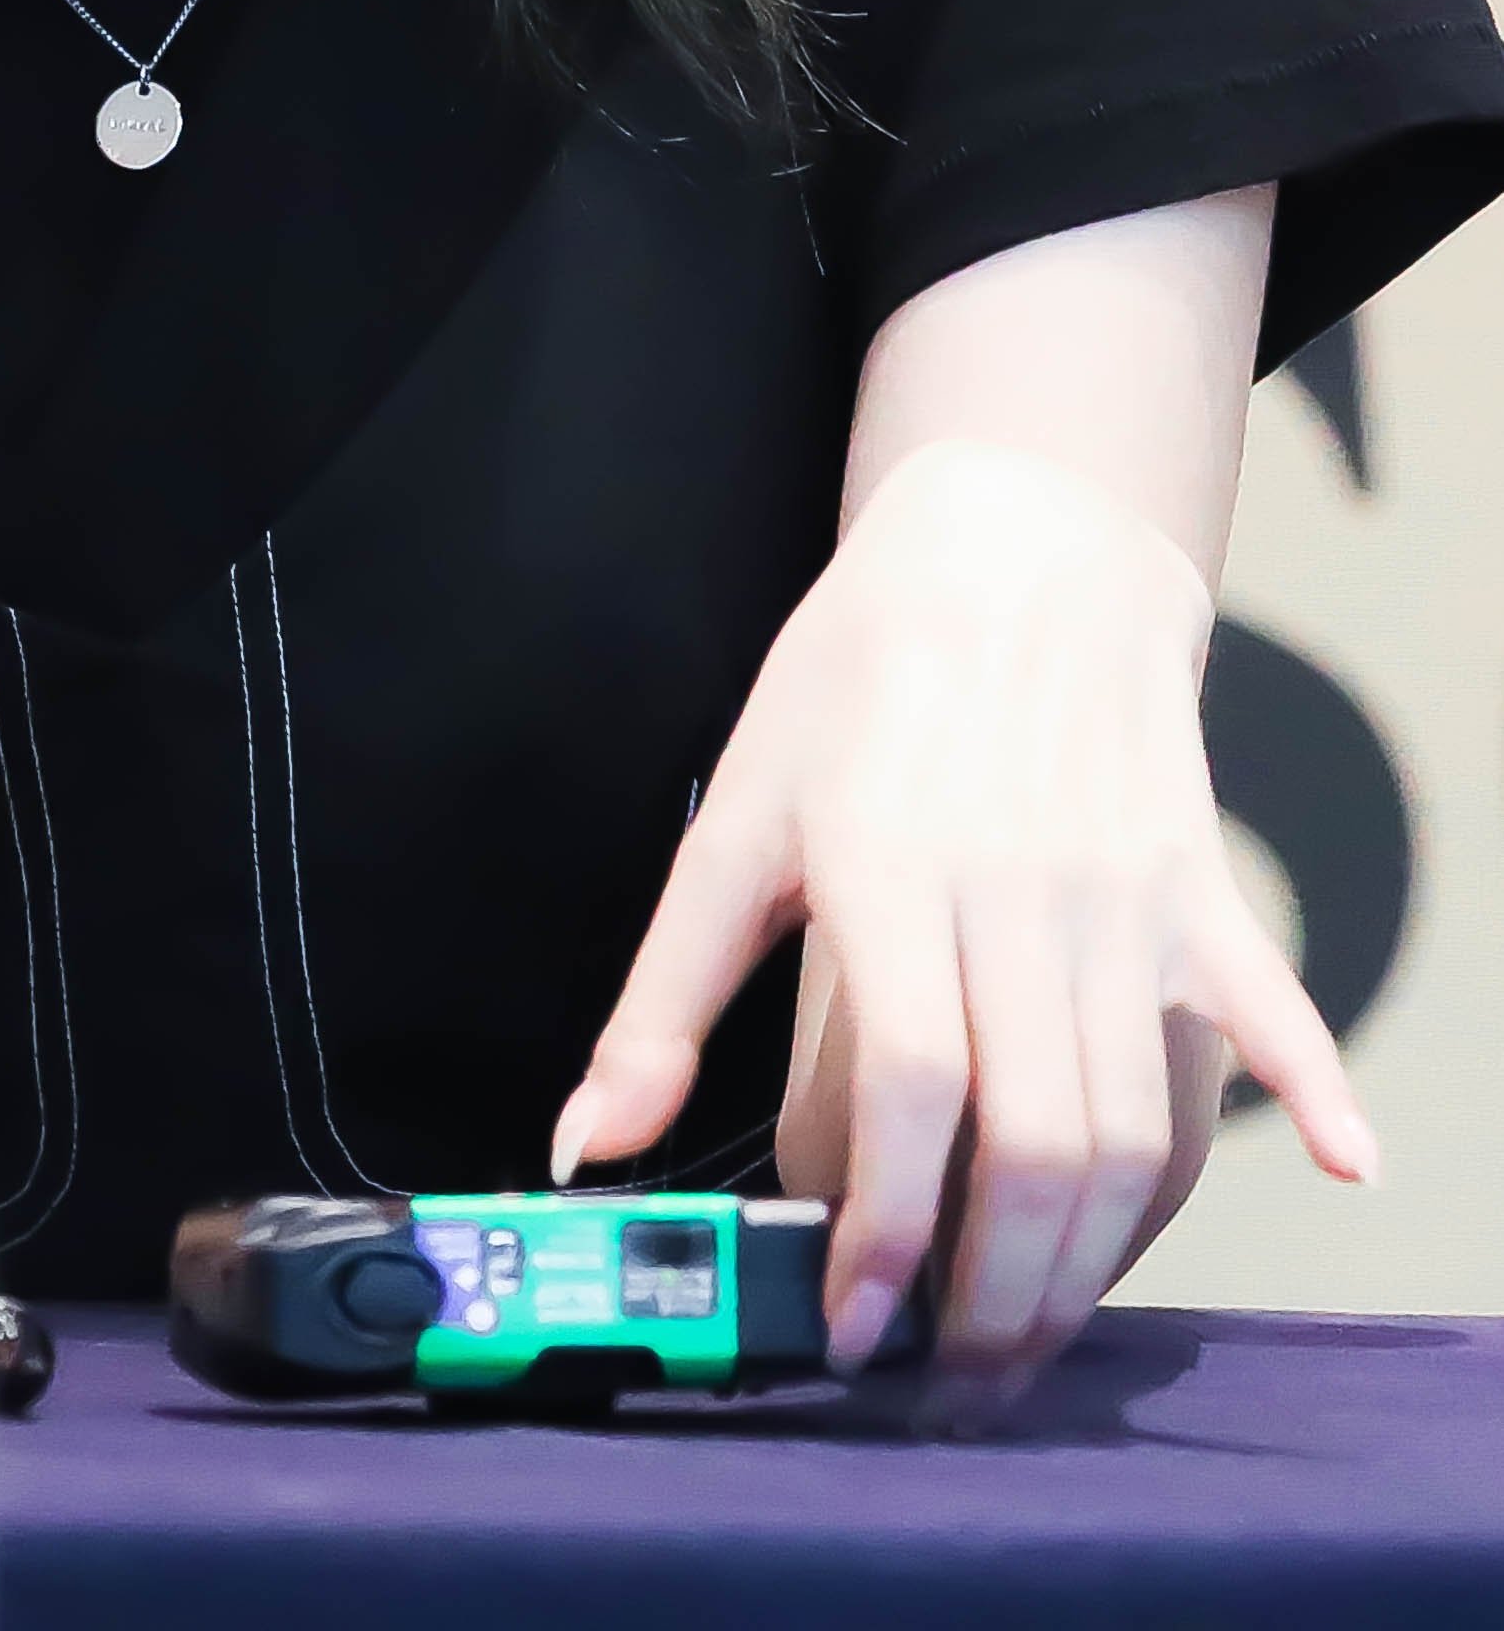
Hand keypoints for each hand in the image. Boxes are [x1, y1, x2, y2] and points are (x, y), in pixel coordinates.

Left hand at [548, 440, 1375, 1399]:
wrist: (1010, 544)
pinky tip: (1347, 1166)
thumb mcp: (735, 822)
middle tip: (949, 1383)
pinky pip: (1269, 1006)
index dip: (893, 1230)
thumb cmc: (855, 680)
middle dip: (999, 1296)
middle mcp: (1020, 887)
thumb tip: (581, 1144)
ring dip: (1096, 1258)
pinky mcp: (1196, 886)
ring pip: (1138, 1121)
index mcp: (892, 867)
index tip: (854, 1329)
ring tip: (1031, 1337)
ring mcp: (1124, 891)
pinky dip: (1316, 1091)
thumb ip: (662, 1001)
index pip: (920, 1088)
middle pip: (1043, 1137)